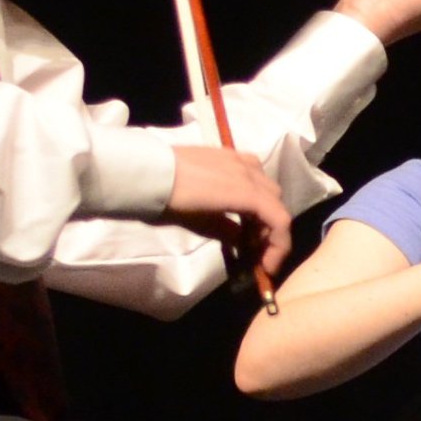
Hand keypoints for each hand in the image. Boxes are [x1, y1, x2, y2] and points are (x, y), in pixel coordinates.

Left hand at [166, 145, 292, 289]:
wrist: (141, 170)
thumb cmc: (166, 200)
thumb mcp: (197, 224)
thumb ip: (226, 232)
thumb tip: (243, 241)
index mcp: (243, 192)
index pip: (279, 219)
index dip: (280, 246)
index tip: (267, 267)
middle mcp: (247, 172)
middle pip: (276, 203)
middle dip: (271, 230)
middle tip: (254, 250)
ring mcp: (237, 159)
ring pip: (267, 186)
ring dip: (264, 209)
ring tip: (247, 226)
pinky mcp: (225, 153)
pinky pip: (253, 170)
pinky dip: (255, 189)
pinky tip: (238, 200)